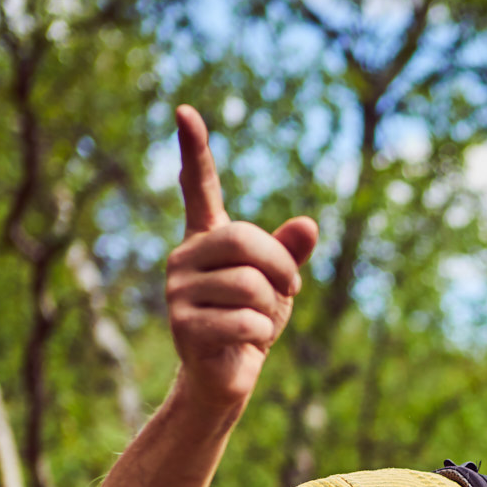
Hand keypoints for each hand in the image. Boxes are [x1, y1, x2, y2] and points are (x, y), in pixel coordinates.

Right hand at [165, 105, 318, 414]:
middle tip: (290, 290)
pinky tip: (249, 343)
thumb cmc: (252, 322)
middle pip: (245, 240)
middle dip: (281, 267)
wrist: (228, 375)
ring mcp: (177, 290)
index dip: (194, 151)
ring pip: (250, 285)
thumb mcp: (279, 284)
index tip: (185, 111)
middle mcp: (184, 257)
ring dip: (271, 309)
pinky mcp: (183, 325)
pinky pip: (246, 320)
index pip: (198, 188)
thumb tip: (308, 223)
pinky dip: (263, 334)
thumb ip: (290, 252)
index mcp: (206, 240)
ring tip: (257, 322)